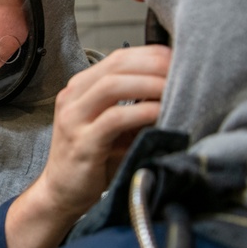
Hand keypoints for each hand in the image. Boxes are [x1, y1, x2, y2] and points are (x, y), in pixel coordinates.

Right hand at [6, 45, 170, 247]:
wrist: (62, 193)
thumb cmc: (94, 158)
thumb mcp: (114, 124)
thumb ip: (135, 103)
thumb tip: (176, 85)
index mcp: (80, 88)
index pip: (120, 57)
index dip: (153, 55)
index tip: (180, 62)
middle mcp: (72, 97)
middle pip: (117, 65)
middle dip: (155, 65)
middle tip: (184, 73)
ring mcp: (73, 119)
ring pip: (112, 85)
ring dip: (150, 85)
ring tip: (175, 90)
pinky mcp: (81, 143)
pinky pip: (114, 118)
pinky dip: (142, 112)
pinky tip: (161, 113)